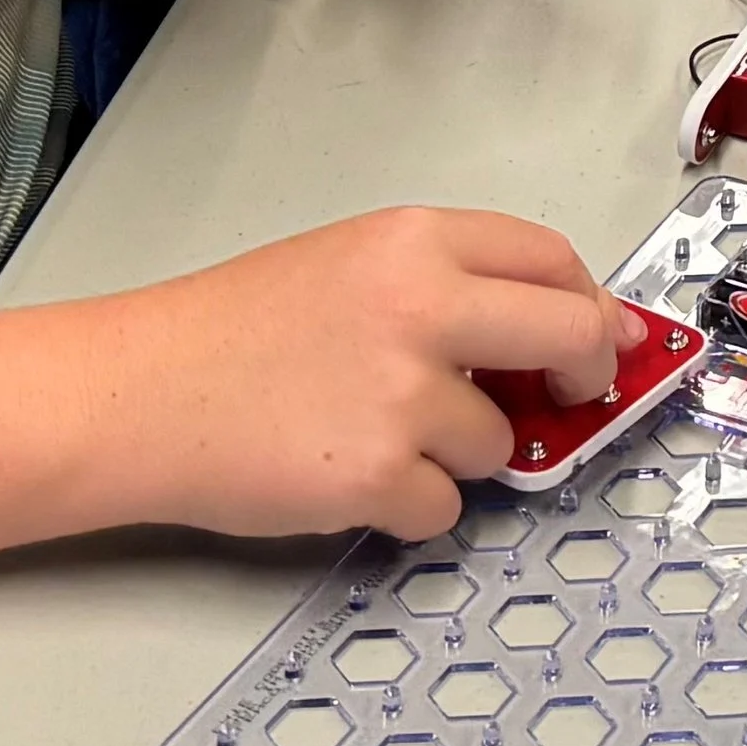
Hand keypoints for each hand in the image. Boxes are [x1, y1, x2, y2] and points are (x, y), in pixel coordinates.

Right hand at [116, 208, 646, 539]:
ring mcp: (403, 394)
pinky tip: (348, 468)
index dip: (588, 303)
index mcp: (412, 240)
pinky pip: (446, 505)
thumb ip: (447, 285)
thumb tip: (552, 328)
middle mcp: (420, 305)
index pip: (551, 257)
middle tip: (565, 399)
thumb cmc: (233, 329)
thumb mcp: (349, 264)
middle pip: (570, 334)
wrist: (147, 390)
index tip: (599, 334)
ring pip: (501, 440)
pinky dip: (410, 502)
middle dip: (584, 375)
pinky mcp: (380, 475)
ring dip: (460, 450)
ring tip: (374, 426)